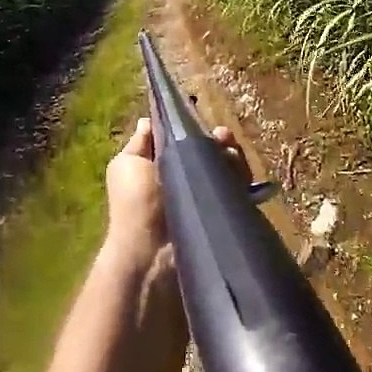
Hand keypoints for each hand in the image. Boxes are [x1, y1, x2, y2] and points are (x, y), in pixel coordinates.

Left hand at [105, 116, 250, 263]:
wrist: (153, 251)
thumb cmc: (136, 204)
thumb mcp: (128, 164)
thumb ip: (140, 142)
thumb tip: (148, 120)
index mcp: (160, 165)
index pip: (184, 139)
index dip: (193, 127)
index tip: (200, 120)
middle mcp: (184, 178)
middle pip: (210, 151)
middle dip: (219, 141)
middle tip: (224, 138)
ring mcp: (204, 196)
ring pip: (226, 167)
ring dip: (232, 158)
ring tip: (231, 157)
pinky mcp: (220, 211)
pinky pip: (238, 190)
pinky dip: (242, 179)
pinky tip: (241, 175)